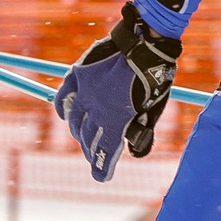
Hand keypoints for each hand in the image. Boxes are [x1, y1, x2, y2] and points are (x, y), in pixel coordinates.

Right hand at [56, 3, 181, 180]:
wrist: (146, 43)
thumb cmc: (155, 77)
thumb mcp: (153, 108)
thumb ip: (142, 131)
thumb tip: (134, 151)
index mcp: (115, 120)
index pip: (104, 151)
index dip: (102, 168)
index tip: (101, 177)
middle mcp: (96, 109)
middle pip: (87, 138)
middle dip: (92, 150)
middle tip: (95, 156)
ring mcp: (85, 91)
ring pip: (75, 120)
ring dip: (79, 131)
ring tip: (83, 136)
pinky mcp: (79, 74)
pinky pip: (64, 96)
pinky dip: (64, 107)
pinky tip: (66, 115)